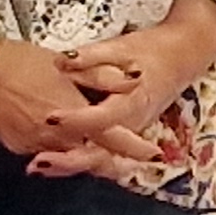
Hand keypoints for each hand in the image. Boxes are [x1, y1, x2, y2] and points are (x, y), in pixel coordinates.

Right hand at [0, 36, 129, 162]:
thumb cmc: (24, 61)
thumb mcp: (68, 65)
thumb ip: (104, 77)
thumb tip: (136, 81)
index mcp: (75, 116)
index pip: (115, 139)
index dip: (136, 148)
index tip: (153, 155)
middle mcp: (58, 138)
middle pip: (93, 158)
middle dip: (112, 162)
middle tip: (127, 163)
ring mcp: (35, 146)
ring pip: (68, 158)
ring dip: (84, 156)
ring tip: (95, 153)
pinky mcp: (16, 146)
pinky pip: (43, 153)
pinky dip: (56, 150)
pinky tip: (58, 140)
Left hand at [31, 2, 215, 177]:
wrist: (178, 59)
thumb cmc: (148, 52)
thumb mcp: (119, 48)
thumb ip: (91, 56)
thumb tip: (62, 60)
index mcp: (132, 102)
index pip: (102, 117)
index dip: (76, 120)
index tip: (49, 118)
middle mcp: (131, 125)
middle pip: (102, 153)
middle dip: (70, 161)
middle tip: (37, 162)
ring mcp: (128, 134)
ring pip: (100, 159)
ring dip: (69, 165)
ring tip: (37, 166)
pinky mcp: (122, 135)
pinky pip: (100, 155)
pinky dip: (76, 160)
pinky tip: (49, 160)